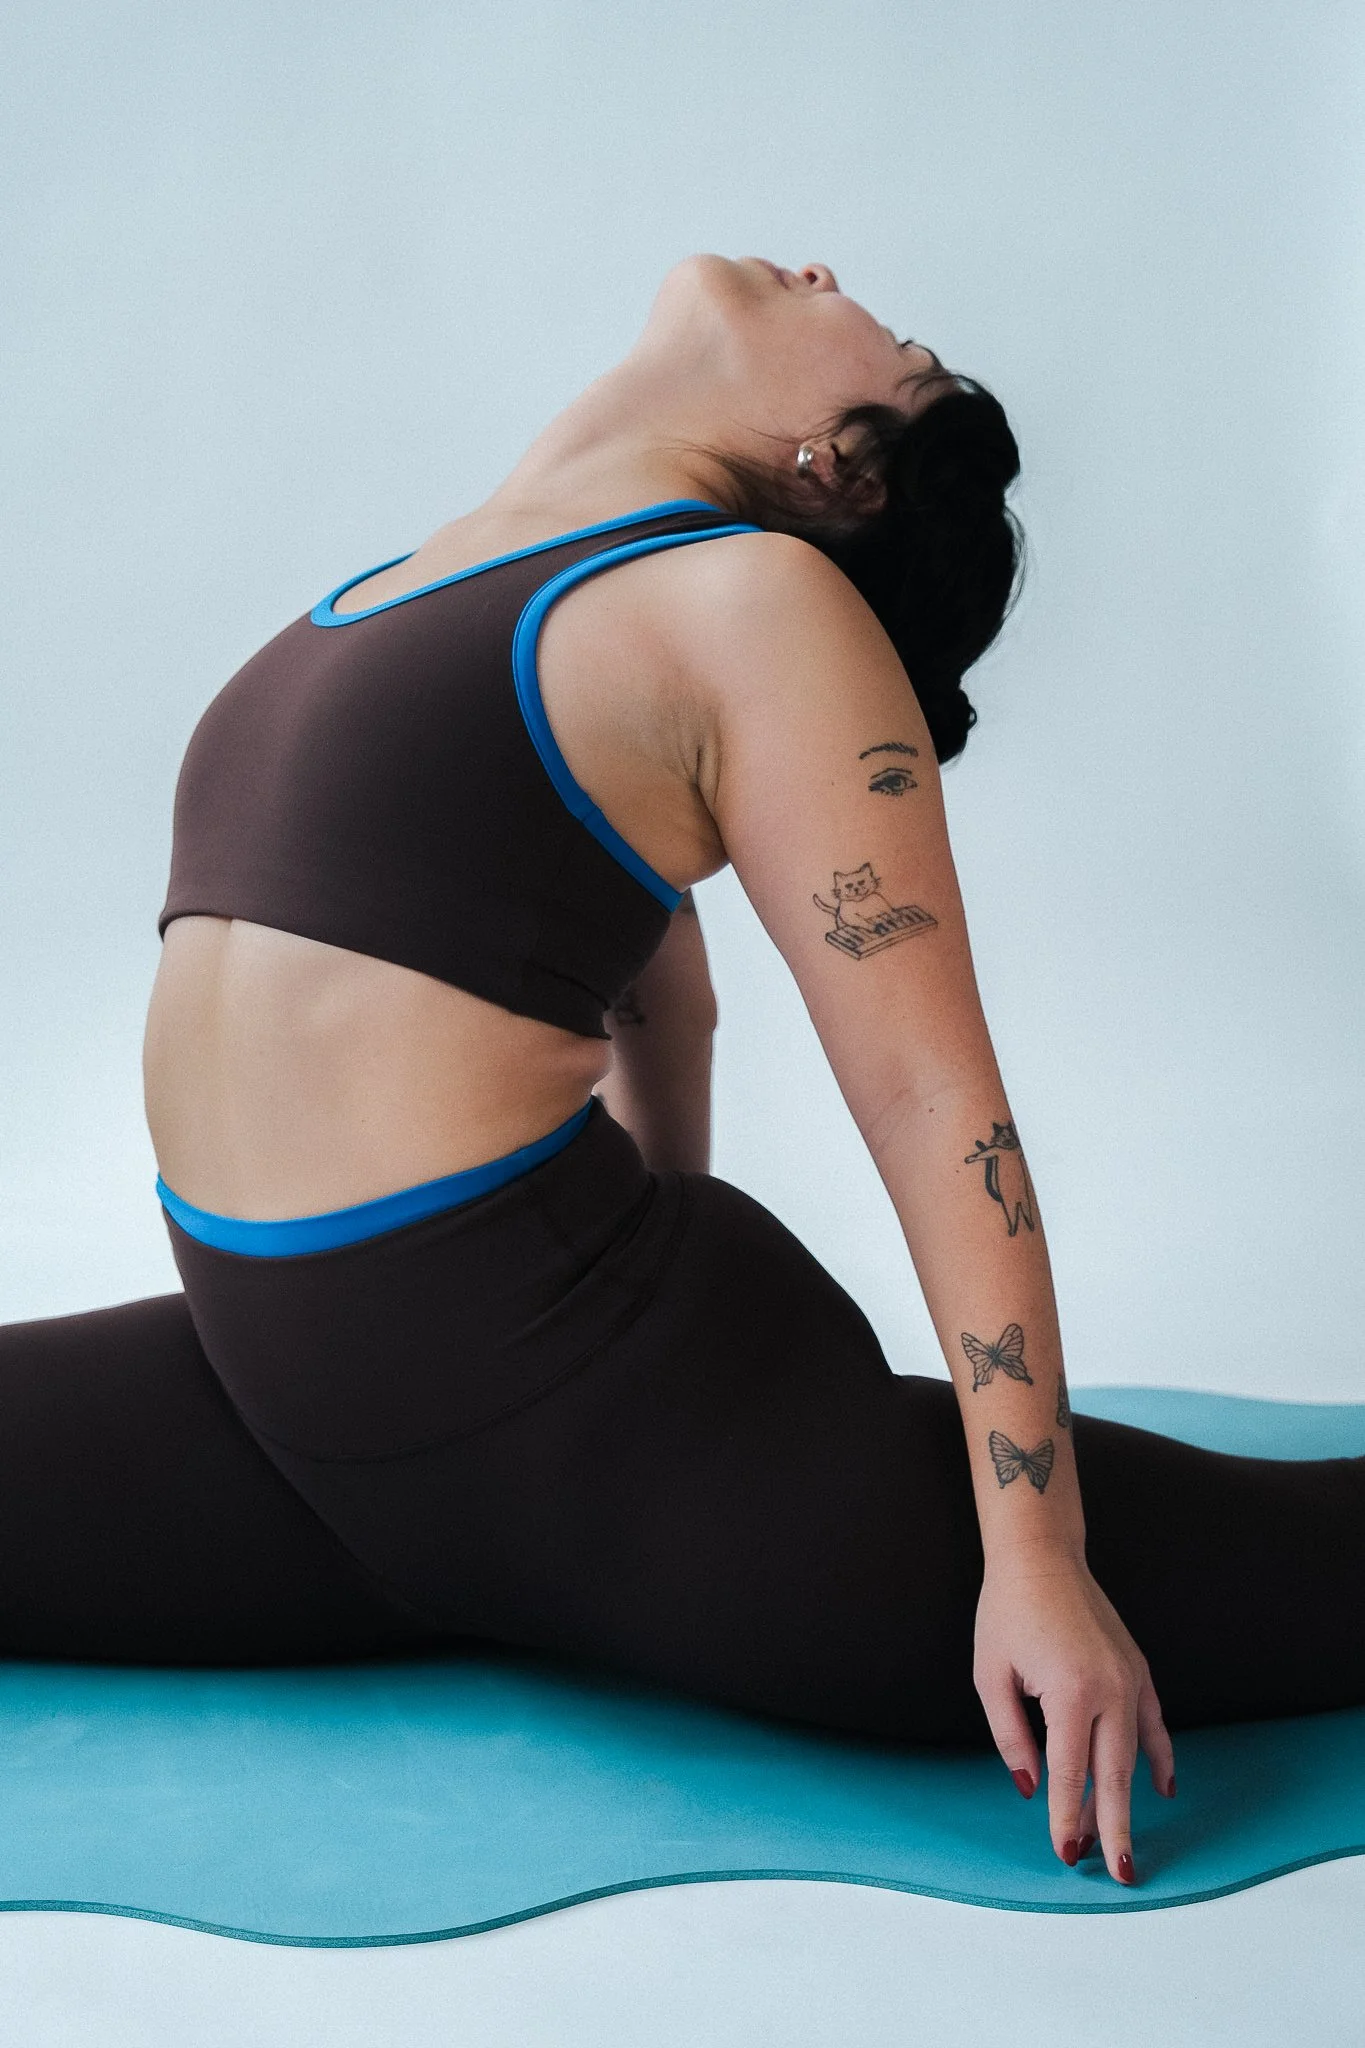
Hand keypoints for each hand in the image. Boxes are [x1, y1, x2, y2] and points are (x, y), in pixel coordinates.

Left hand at [974, 1547, 1176, 1884]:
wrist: (1041, 1557)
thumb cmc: (1007, 1612)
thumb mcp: (991, 1676)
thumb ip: (1012, 1737)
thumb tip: (1033, 1788)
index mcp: (1070, 1691)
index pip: (1070, 1773)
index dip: (1067, 1818)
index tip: (1066, 1855)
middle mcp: (1110, 1688)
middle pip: (1113, 1774)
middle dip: (1113, 1826)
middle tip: (1119, 1873)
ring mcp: (1130, 1678)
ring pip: (1134, 1754)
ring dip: (1126, 1799)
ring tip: (1119, 1841)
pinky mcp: (1138, 1669)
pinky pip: (1154, 1723)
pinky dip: (1159, 1756)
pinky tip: (1162, 1788)